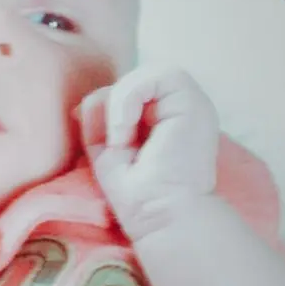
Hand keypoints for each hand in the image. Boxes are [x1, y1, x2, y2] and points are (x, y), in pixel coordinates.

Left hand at [77, 66, 219, 241]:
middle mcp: (181, 109)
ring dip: (123, 101)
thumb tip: (89, 96)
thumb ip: (99, 117)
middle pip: (139, 79)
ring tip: (121, 137)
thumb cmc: (136, 192)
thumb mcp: (105, 148)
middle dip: (116, 104)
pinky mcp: (195, 103)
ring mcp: (191, 105)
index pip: (133, 91)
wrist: (158, 213)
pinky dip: (130, 98)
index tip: (110, 142)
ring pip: (148, 72)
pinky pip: (158, 75)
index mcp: (165, 119)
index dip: (113, 107)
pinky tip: (126, 130)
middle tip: (116, 141)